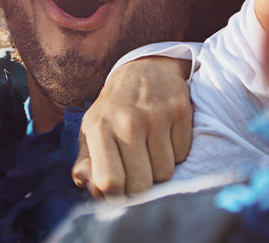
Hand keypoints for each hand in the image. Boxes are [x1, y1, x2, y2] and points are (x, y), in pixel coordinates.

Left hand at [73, 56, 193, 196]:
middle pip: (141, 184)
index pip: (110, 182)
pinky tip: (163, 139)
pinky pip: (182, 156)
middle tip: (135, 174)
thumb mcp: (90, 132)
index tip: (118, 193)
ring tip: (148, 153)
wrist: (142, 71)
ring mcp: (156, 115)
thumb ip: (85, 164)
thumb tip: (92, 189)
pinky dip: (175, 155)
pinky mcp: (180, 111)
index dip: (115, 197)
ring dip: (158, 171)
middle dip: (139, 189)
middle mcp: (127, 121)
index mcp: (99, 128)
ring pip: (165, 173)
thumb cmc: (112, 110)